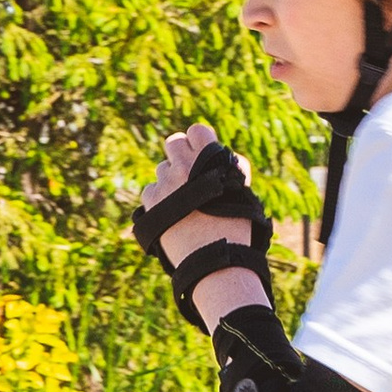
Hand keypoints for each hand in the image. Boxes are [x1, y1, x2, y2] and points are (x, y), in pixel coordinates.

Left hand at [139, 123, 269, 324]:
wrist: (215, 261)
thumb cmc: (236, 228)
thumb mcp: (241, 191)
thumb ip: (229, 168)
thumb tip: (219, 156)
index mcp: (208, 159)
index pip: (197, 130)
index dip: (200, 141)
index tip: (203, 154)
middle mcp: (183, 167)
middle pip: (173, 143)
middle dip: (180, 155)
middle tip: (188, 173)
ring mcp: (164, 184)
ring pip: (161, 169)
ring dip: (170, 179)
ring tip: (184, 201)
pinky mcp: (150, 202)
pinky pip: (151, 190)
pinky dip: (159, 199)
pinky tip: (172, 213)